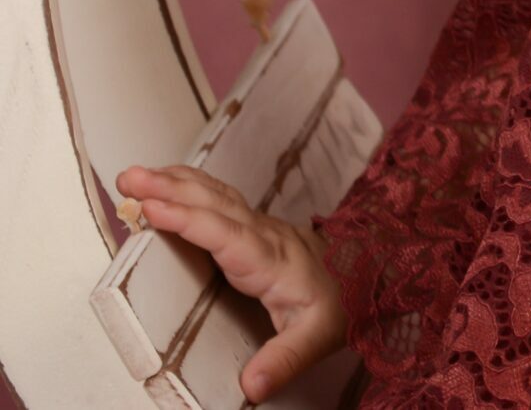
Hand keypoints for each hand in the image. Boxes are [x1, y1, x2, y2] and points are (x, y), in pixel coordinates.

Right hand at [115, 163, 348, 401]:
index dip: (190, 221)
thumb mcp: (317, 338)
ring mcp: (258, 226)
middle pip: (214, 205)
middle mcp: (263, 235)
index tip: (154, 209)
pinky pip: (217, 200)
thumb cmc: (341, 305)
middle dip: (170, 190)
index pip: (227, 235)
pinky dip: (188, 187)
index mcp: (272, 260)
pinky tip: (166, 183)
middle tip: (129, 179)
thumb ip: (284, 360)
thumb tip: (250, 386)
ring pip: (214, 196)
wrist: (370, 277)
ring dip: (174, 183)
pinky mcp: (253, 227)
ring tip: (134, 176)